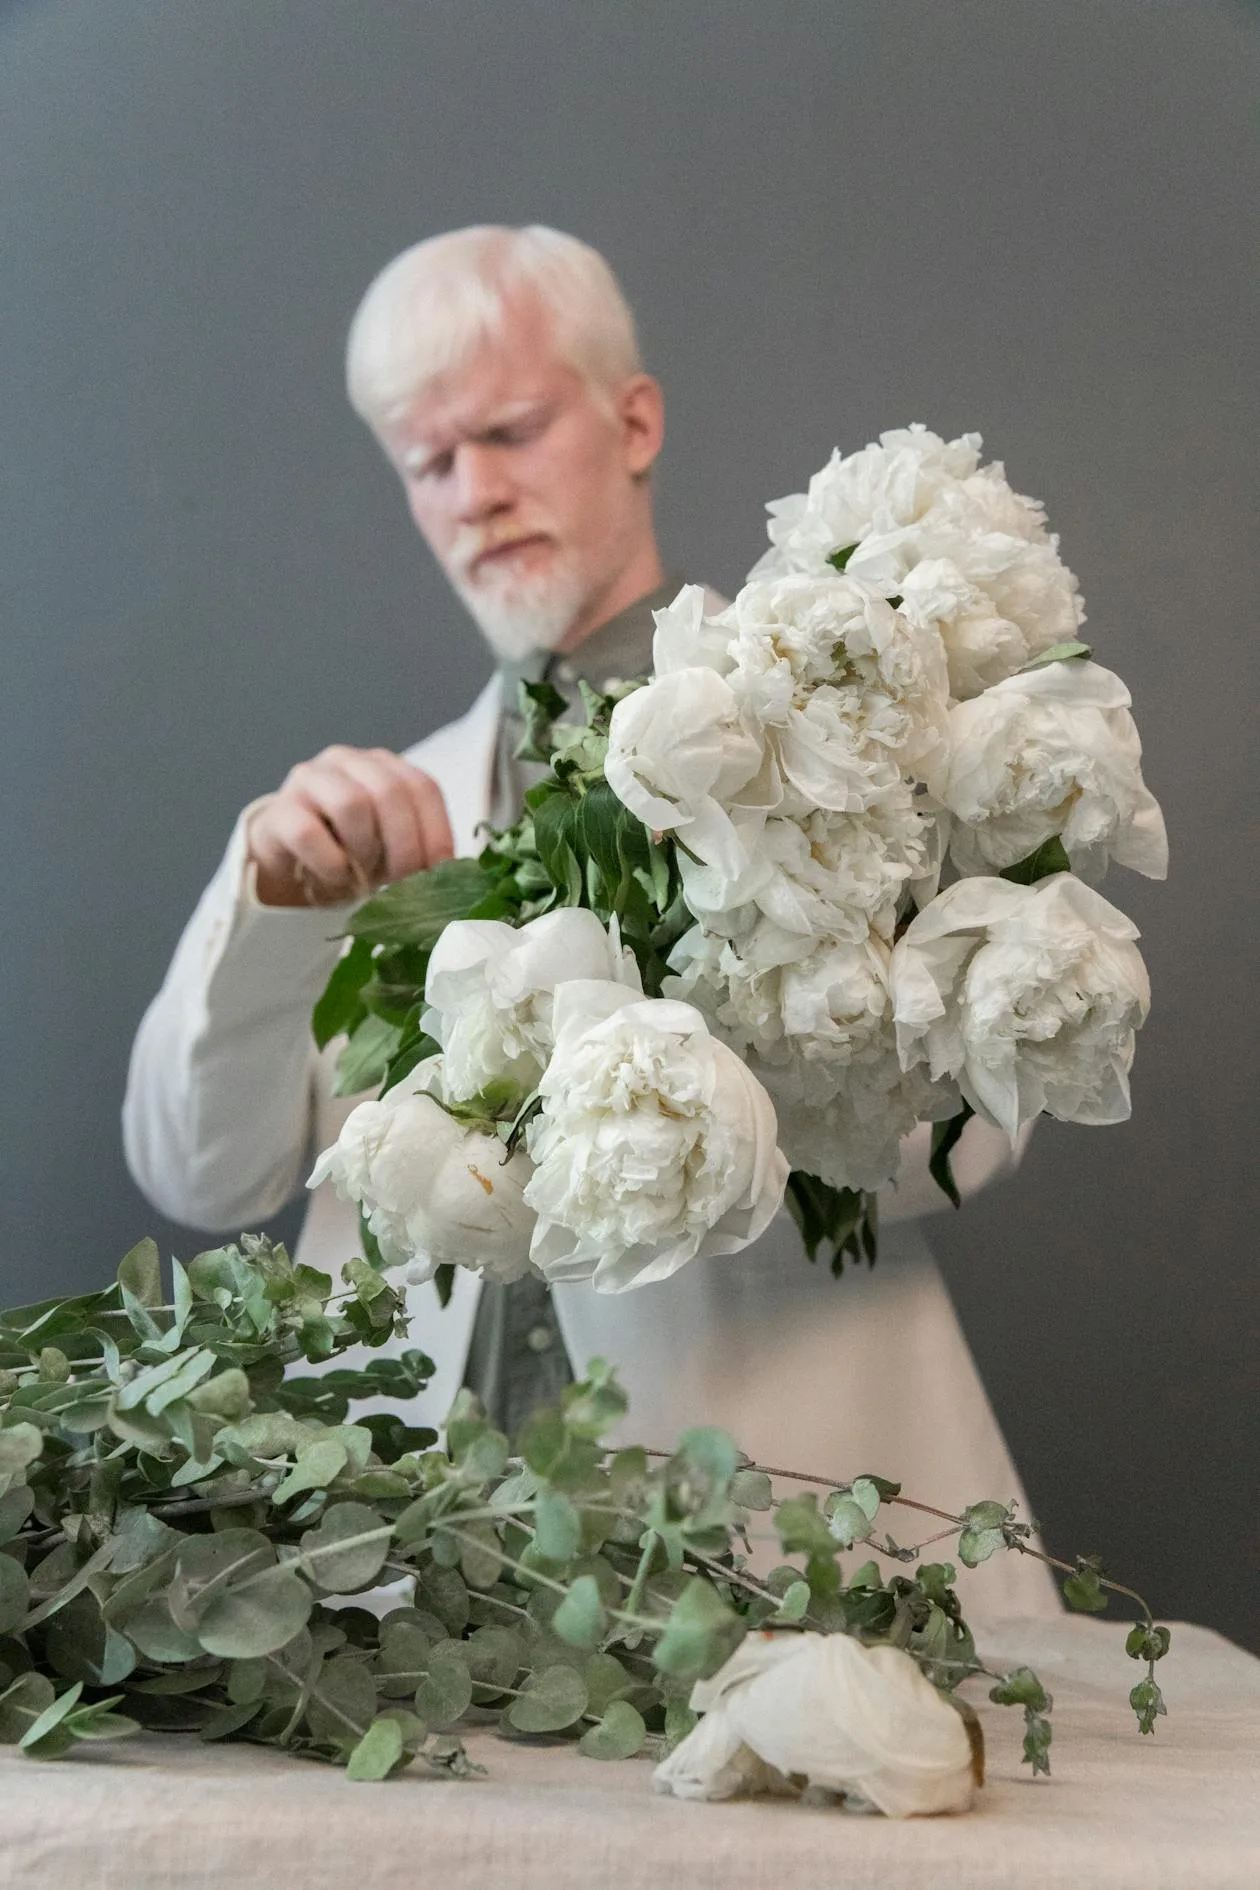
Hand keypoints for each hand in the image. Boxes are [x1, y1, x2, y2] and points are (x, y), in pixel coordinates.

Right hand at [247, 746, 454, 906]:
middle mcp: (347, 761)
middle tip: (403, 882)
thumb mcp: (393, 849)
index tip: (439, 873)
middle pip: (389, 792)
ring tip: (363, 875)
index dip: (436, 832)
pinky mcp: (278, 810)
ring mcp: (309, 780)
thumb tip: (454, 877)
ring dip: (365, 850)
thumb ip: (422, 850)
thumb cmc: (351, 854)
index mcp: (384, 766)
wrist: (291, 865)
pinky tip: (336, 877)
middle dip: (404, 846)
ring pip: (351, 804)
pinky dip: (331, 863)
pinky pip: (309, 833)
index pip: (422, 787)